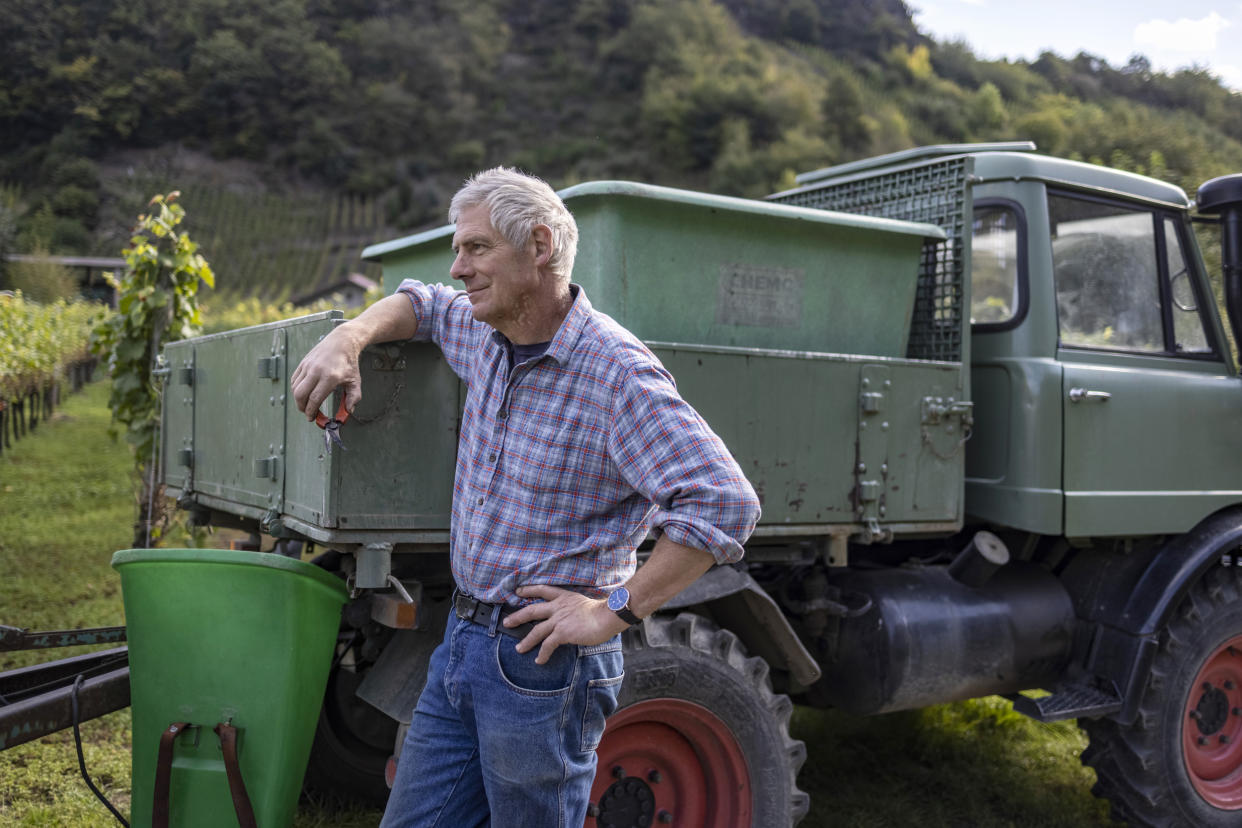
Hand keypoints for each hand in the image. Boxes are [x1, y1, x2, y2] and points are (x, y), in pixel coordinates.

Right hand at [290, 327, 362, 421]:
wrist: (342, 342)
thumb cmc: (349, 363)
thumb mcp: (355, 381)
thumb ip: (353, 398)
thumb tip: (348, 412)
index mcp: (330, 377)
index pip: (315, 399)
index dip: (311, 411)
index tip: (312, 418)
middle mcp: (317, 371)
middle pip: (300, 395)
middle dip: (302, 408)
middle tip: (308, 413)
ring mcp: (308, 366)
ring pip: (295, 388)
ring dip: (298, 400)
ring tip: (306, 404)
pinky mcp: (303, 363)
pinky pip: (294, 380)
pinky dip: (296, 390)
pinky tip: (303, 393)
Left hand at [504, 585, 629, 663]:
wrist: (607, 616)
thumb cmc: (601, 612)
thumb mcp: (583, 604)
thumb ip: (573, 609)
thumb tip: (570, 620)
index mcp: (564, 597)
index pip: (543, 590)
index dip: (529, 590)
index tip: (518, 591)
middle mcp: (558, 607)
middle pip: (532, 610)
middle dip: (518, 617)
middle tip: (507, 622)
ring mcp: (559, 620)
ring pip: (536, 630)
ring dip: (526, 641)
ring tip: (519, 648)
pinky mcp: (562, 632)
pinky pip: (548, 645)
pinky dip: (542, 654)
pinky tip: (539, 660)